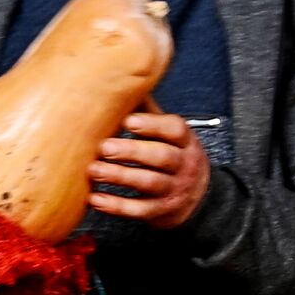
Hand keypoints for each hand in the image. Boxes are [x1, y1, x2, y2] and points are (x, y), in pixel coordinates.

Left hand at [88, 113, 210, 228]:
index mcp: (186, 142)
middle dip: (132, 151)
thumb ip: (151, 114)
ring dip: (120, 176)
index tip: (128, 120)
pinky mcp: (163, 211)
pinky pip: (140, 210)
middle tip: (104, 146)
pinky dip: (117, 206)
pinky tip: (96, 199)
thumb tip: (123, 82)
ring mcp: (175, 190)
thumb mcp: (172, 137)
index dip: (153, 124)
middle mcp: (184, 165)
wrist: (200, 198)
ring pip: (149, 183)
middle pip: (161, 157)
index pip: (176, 129)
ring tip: (94, 170)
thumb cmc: (176, 158)